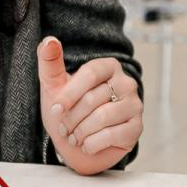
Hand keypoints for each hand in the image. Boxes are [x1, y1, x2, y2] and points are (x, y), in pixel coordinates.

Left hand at [38, 37, 141, 174]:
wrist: (78, 146)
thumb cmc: (67, 112)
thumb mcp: (54, 86)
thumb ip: (49, 62)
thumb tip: (49, 40)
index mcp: (108, 67)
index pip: (90, 73)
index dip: (70, 93)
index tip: (56, 109)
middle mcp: (126, 83)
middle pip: (93, 99)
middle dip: (71, 118)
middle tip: (64, 128)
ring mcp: (135, 105)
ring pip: (102, 118)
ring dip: (80, 133)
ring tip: (75, 137)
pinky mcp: (137, 128)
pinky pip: (111, 135)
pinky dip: (91, 144)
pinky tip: (88, 145)